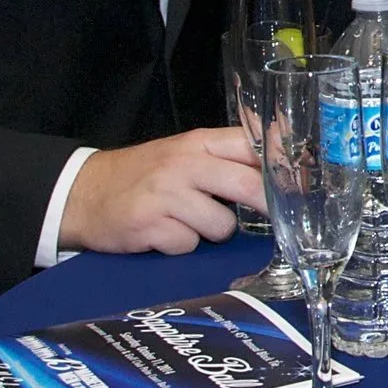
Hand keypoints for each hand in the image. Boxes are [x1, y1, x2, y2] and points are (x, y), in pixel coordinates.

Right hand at [58, 127, 263, 255]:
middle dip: (267, 205)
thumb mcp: (185, 153)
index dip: (282, 164)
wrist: (83, 193)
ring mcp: (166, 195)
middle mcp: (184, 164)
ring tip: (189, 221)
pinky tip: (165, 233)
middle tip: (276, 217)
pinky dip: (182, 245)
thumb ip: (228, 157)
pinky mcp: (149, 225)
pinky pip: (189, 244)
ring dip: (214, 232)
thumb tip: (281, 163)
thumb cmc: (144, 175)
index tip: (304, 180)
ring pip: (222, 225)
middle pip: (248, 185)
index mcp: (198, 142)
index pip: (251, 144)